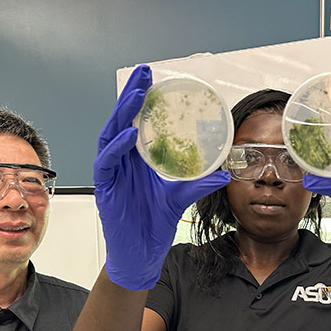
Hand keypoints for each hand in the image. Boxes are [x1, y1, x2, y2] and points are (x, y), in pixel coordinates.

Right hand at [93, 65, 230, 289]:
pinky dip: (117, 148)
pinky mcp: (104, 189)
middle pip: (122, 122)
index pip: (137, 124)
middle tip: (144, 74)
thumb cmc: (153, 226)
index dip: (143, 101)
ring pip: (110, 136)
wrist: (140, 256)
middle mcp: (121, 163)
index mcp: (137, 162)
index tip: (154, 79)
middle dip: (131, 96)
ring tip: (137, 94)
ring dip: (122, 114)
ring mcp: (111, 175)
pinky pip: (106, 164)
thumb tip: (226, 172)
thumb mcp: (181, 199)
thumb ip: (199, 184)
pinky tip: (129, 134)